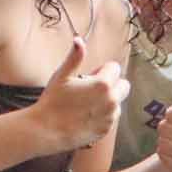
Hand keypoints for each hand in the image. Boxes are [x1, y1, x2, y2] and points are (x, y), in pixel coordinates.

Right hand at [30, 38, 130, 152]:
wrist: (47, 131)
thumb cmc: (53, 102)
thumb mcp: (62, 76)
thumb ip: (75, 57)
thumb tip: (79, 40)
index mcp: (103, 84)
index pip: (115, 68)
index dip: (101, 70)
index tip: (89, 77)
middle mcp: (111, 100)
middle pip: (124, 85)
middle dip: (112, 84)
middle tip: (92, 89)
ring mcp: (110, 116)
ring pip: (118, 102)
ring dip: (107, 100)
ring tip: (86, 104)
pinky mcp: (107, 129)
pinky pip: (111, 117)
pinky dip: (103, 115)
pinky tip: (86, 116)